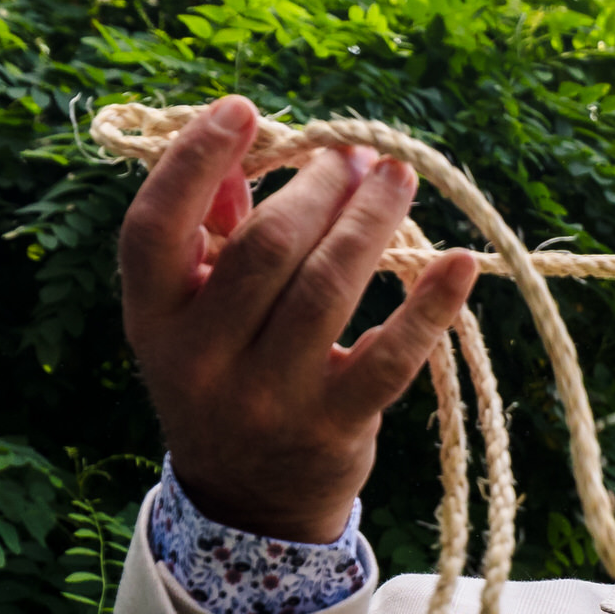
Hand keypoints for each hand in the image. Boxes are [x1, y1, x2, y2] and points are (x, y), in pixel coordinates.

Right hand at [120, 96, 479, 542]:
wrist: (250, 504)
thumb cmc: (226, 380)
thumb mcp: (193, 319)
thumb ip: (209, 238)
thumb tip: (248, 152)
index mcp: (154, 320)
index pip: (155, 228)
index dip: (194, 161)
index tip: (244, 110)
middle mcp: (203, 360)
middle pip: (265, 249)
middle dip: (319, 189)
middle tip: (355, 157)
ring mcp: (270, 397)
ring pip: (328, 288)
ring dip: (370, 222)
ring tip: (396, 178)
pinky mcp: (335, 425)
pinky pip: (392, 355)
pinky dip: (430, 304)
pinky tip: (460, 262)